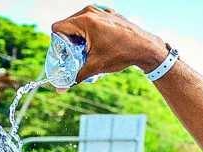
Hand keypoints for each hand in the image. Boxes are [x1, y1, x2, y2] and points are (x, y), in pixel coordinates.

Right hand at [51, 5, 169, 80]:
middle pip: (67, 25)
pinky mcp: (108, 12)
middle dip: (69, 41)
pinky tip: (99, 43)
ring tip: (88, 50)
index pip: (57, 28)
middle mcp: (90, 11)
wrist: (145, 47)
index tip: (67, 54)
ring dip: (80, 36)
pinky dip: (91, 31)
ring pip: (79, 22)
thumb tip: (60, 89)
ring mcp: (100, 10)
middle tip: (77, 55)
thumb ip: (75, 76)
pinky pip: (91, 20)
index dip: (58, 43)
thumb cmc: (121, 54)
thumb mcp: (95, 67)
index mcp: (84, 21)